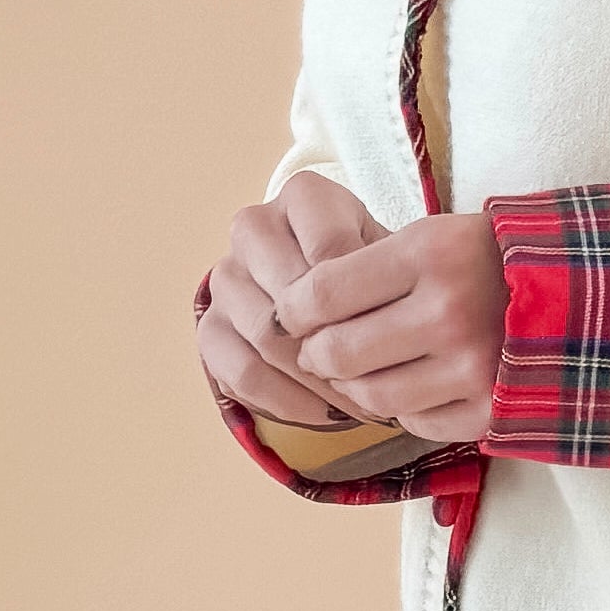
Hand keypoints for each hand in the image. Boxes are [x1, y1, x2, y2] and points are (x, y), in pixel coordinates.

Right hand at [199, 172, 386, 421]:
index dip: (366, 300)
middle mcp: (254, 227)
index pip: (330, 250)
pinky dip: (288, 400)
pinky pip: (242, 372)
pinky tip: (326, 412)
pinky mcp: (210, 326)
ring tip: (361, 401)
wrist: (339, 297)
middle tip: (381, 380)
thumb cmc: (376, 278)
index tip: (399, 334)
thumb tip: (381, 332)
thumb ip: (390, 281)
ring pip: (265, 334)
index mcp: (304, 197)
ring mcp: (225, 276)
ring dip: (316, 379)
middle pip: (291, 294)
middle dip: (339, 346)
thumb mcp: (395, 264)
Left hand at [280, 212, 507, 444]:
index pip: (322, 292)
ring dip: (351, 388)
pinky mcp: (490, 408)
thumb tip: (293, 317)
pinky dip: (401, 410)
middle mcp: (450, 311)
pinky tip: (411, 386)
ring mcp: (473, 366)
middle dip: (314, 355)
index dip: (293, 310)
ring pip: (370, 396)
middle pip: (337, 352)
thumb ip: (363, 269)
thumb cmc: (488, 260)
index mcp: (430, 254)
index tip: (293, 315)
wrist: (582, 292)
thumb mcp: (431, 237)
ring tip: (359, 371)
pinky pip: (414, 423)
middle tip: (318, 350)